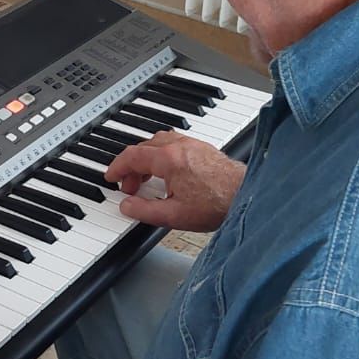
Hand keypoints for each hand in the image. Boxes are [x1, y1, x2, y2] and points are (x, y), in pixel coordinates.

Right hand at [105, 131, 246, 231]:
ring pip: (158, 143)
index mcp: (169, 159)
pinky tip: (167, 173)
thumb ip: (144, 211)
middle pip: (144, 147)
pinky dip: (162, 155)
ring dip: (147, 158)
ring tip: (147, 179)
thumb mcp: (173, 215)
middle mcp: (179, 146)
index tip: (111, 177)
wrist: (247, 195)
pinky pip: (173, 144)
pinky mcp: (202, 148)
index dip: (117, 167)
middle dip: (132, 167)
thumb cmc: (217, 204)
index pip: (132, 156)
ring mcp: (192, 144)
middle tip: (130, 187)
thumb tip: (126, 206)